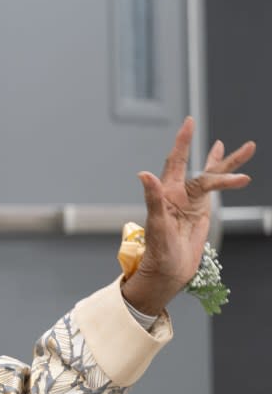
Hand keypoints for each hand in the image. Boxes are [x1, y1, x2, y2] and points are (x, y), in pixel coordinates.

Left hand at [121, 117, 255, 314]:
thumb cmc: (157, 250)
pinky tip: (233, 171)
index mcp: (166, 192)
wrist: (168, 270)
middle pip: (201, 167)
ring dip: (229, 164)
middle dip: (218, 155)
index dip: (182, 142)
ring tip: (248, 148)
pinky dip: (225, 178)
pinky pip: (214, 190)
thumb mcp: (156, 223)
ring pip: (213, 177)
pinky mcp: (201, 211)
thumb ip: (153, 198)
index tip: (189, 123)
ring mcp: (191, 201)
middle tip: (235, 141)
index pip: (176, 161)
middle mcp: (179, 192)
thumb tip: (144, 174)